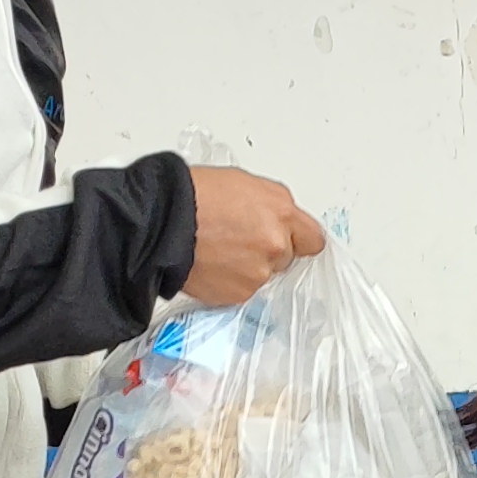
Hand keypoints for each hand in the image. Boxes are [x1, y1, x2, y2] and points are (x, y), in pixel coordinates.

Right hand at [183, 165, 327, 304]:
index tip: (292, 241)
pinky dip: (229, 282)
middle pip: (285, 258)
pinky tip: (211, 264)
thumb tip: (278, 220)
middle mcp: (276, 244)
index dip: (299, 240)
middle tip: (237, 239)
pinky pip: (242, 290)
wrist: (162, 221)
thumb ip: (271, 207)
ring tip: (218, 250)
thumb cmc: (193, 195)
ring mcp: (259, 273)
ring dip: (247, 267)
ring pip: (263, 276)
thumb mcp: (243, 184)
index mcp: (282, 212)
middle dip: (267, 251)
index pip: (313, 239)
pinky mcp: (240, 293)